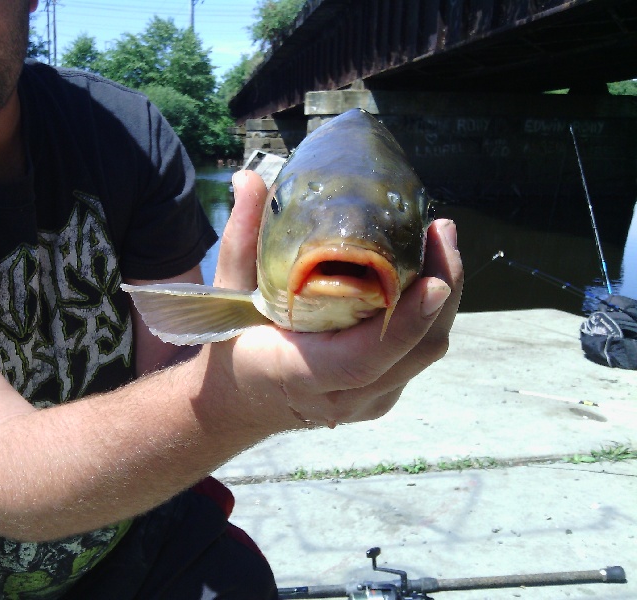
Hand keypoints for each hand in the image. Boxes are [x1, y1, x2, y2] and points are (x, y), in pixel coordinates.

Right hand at [210, 170, 462, 429]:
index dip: (403, 323)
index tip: (432, 281)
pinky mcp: (384, 393)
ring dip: (444, 296)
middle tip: (440, 231)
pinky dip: (431, 311)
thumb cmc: (233, 345)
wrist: (240, 399)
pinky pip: (420, 353)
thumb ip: (241, 240)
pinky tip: (427, 271)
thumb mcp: (229, 295)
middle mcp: (341, 398)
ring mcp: (368, 401)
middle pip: (414, 352)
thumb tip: (248, 179)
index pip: (362, 360)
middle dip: (442, 289)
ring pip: (427, 351)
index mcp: (296, 375)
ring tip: (439, 241)